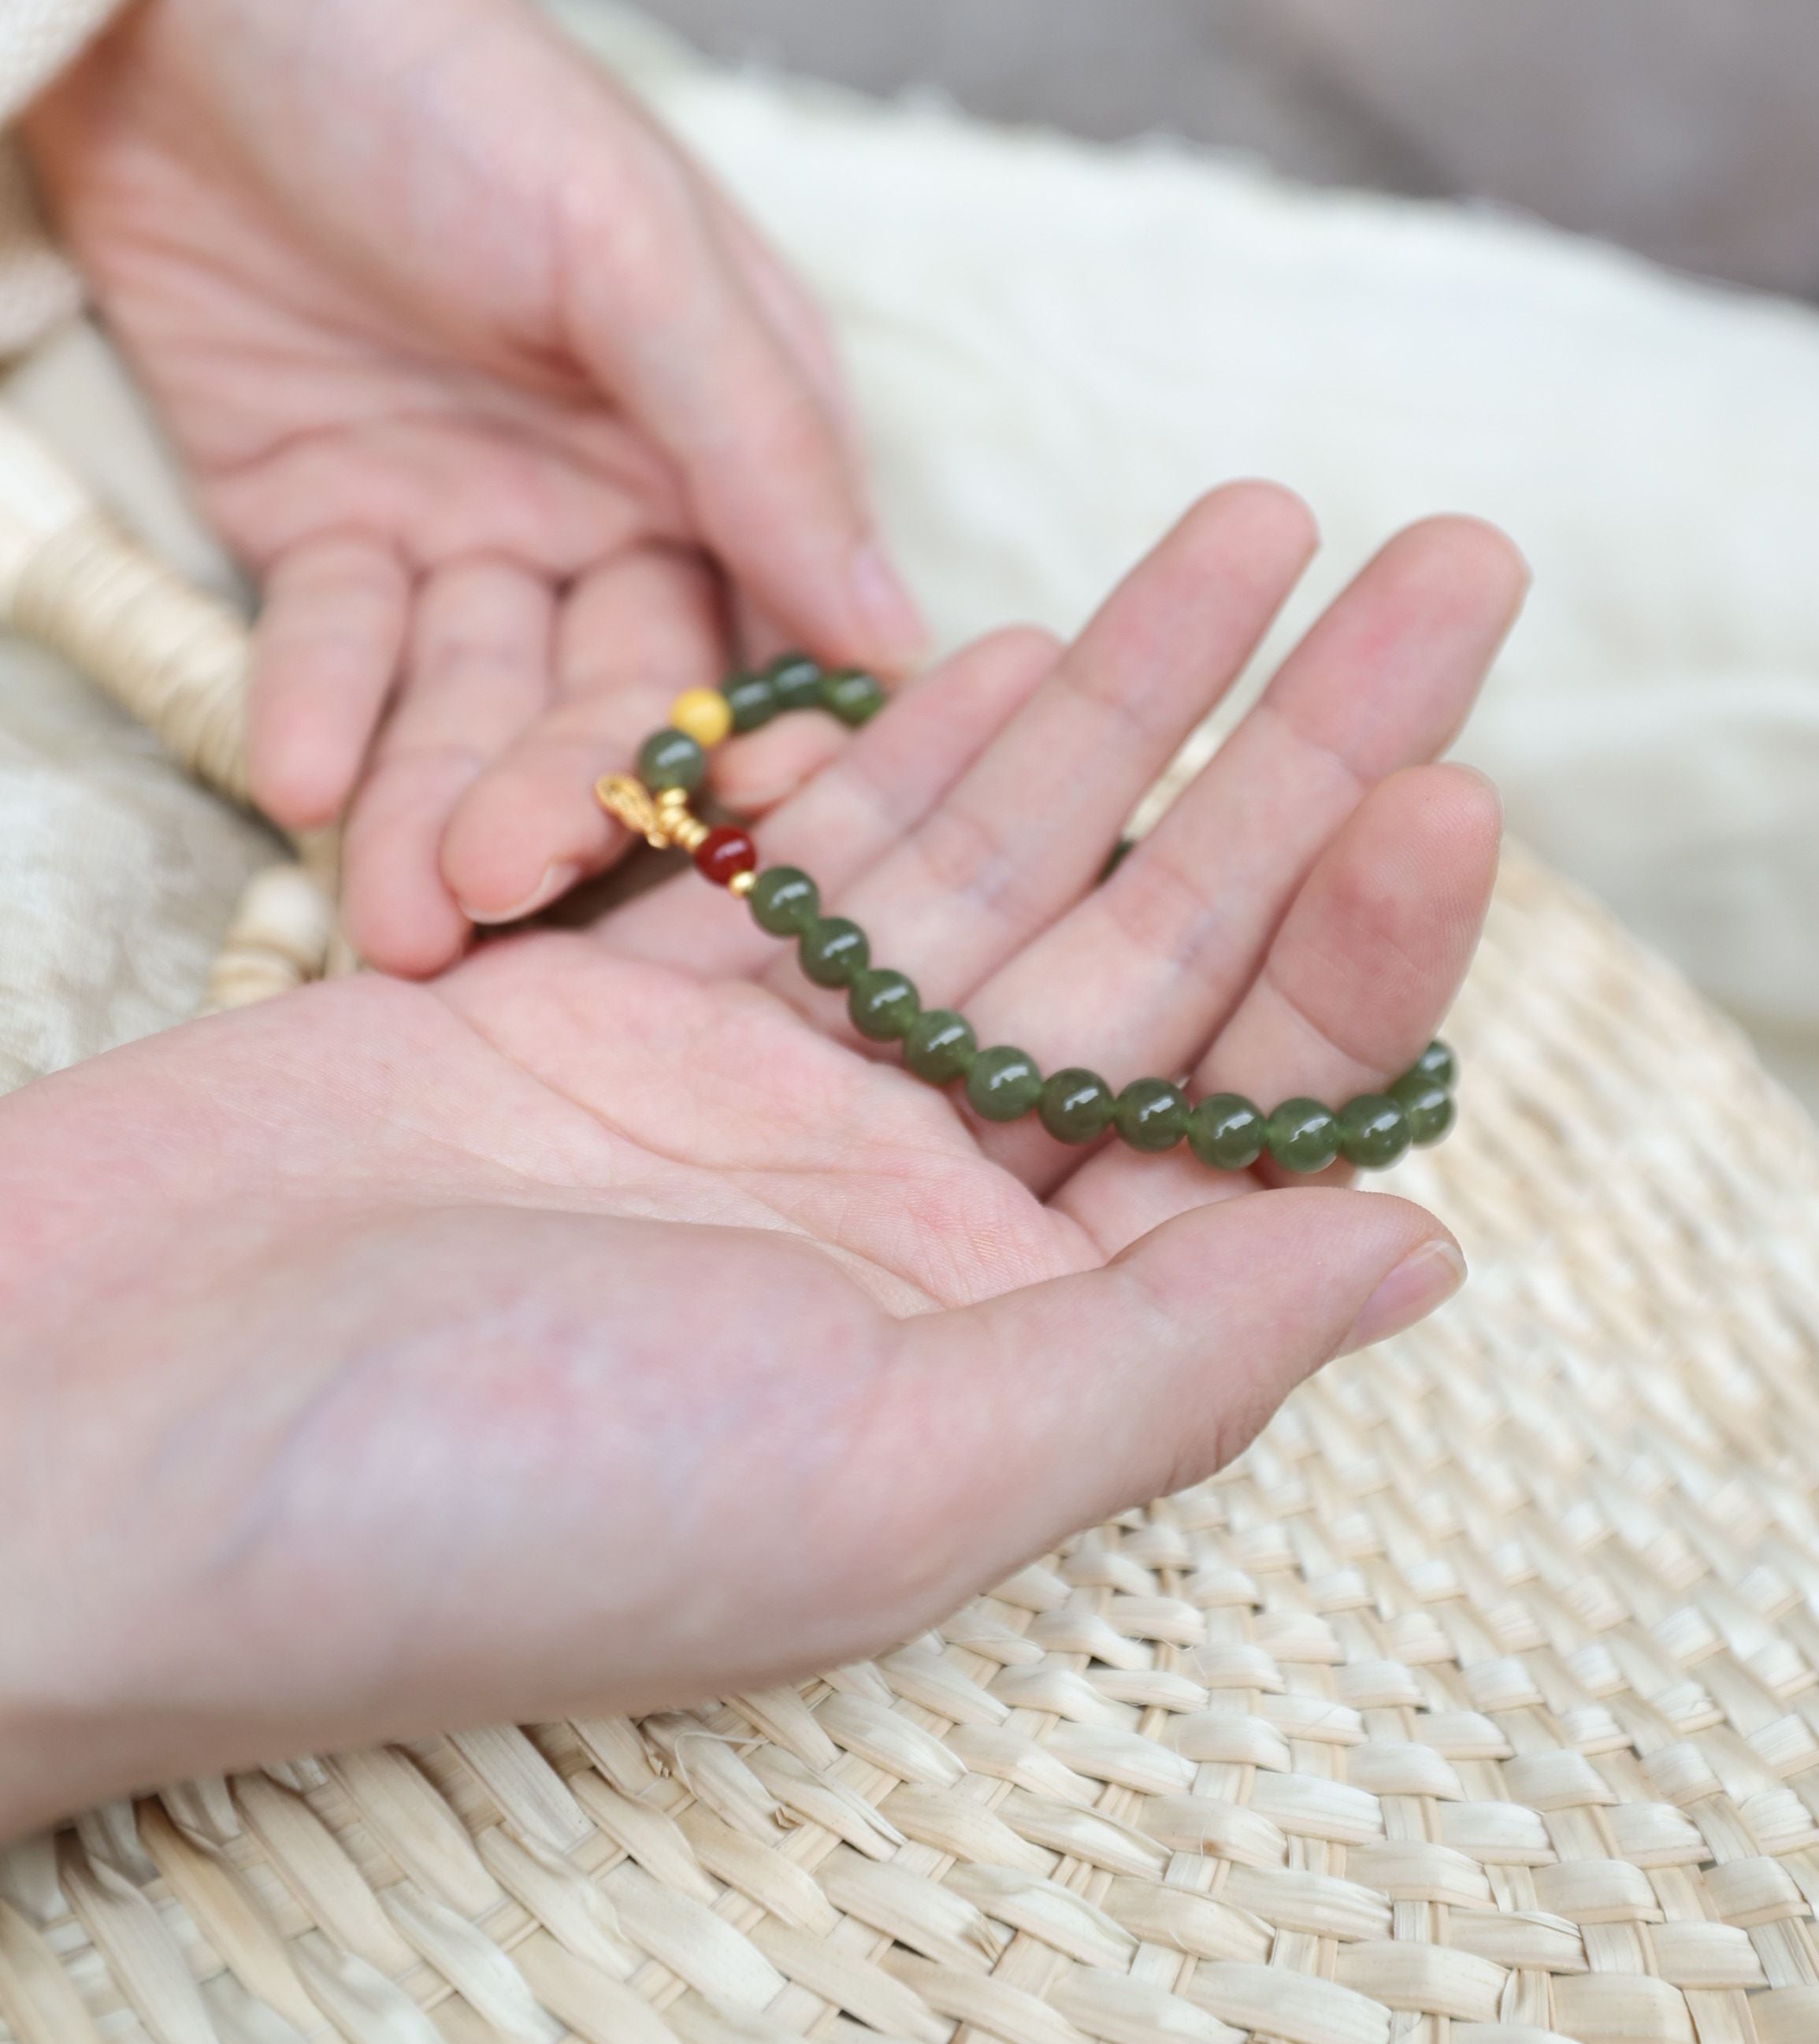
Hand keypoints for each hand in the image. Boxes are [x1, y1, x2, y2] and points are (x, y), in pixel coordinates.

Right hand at [0, 488, 1521, 1838]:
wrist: (100, 1440)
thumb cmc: (475, 1512)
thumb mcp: (878, 1480)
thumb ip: (1157, 1365)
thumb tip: (1424, 1258)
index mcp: (991, 1358)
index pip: (1242, 1125)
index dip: (1364, 951)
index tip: (1457, 779)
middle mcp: (896, 1227)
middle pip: (1152, 954)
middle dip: (1302, 757)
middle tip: (1450, 568)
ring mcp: (751, 1107)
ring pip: (990, 868)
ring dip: (1126, 702)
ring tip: (1261, 531)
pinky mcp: (602, 1015)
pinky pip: (796, 858)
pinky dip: (903, 746)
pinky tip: (1015, 638)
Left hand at [20, 0, 923, 975]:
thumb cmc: (451, 81)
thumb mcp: (629, 240)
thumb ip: (757, 436)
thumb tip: (897, 635)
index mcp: (734, 440)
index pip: (765, 635)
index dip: (749, 753)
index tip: (733, 870)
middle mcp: (615, 507)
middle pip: (606, 696)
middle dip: (557, 797)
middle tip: (496, 890)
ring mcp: (468, 528)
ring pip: (470, 701)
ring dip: (433, 799)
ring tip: (396, 906)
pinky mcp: (327, 535)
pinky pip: (336, 648)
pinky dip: (318, 707)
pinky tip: (299, 772)